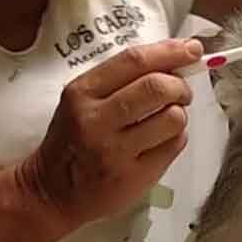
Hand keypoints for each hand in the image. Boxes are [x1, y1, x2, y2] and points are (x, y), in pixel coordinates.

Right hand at [17, 39, 203, 227]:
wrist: (51, 191)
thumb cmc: (72, 141)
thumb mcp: (81, 102)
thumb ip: (120, 81)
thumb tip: (174, 61)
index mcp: (82, 92)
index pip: (133, 61)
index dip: (169, 52)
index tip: (191, 49)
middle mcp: (96, 120)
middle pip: (156, 87)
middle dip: (180, 85)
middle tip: (181, 92)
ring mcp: (115, 151)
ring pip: (172, 118)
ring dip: (180, 114)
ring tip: (169, 119)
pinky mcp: (133, 176)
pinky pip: (174, 146)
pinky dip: (177, 138)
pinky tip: (162, 140)